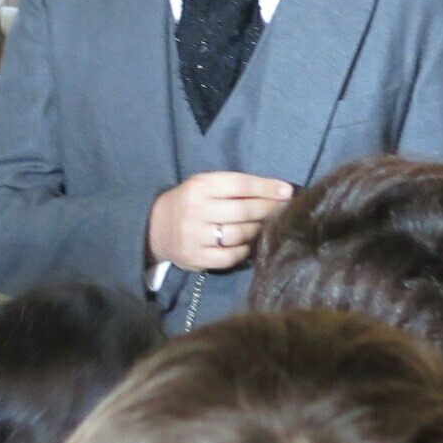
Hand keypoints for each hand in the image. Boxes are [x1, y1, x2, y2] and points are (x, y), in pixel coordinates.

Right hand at [148, 172, 296, 272]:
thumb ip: (235, 187)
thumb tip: (279, 192)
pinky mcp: (195, 257)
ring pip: (238, 234)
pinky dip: (244, 251)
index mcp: (200, 186)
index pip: (240, 185)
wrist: (154, 227)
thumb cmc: (190, 202)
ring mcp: (194, 236)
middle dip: (267, 210)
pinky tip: (247, 245)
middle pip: (243, 211)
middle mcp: (196, 209)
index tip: (287, 191)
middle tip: (282, 211)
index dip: (266, 188)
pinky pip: (229, 257)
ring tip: (263, 227)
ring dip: (257, 231)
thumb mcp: (205, 186)